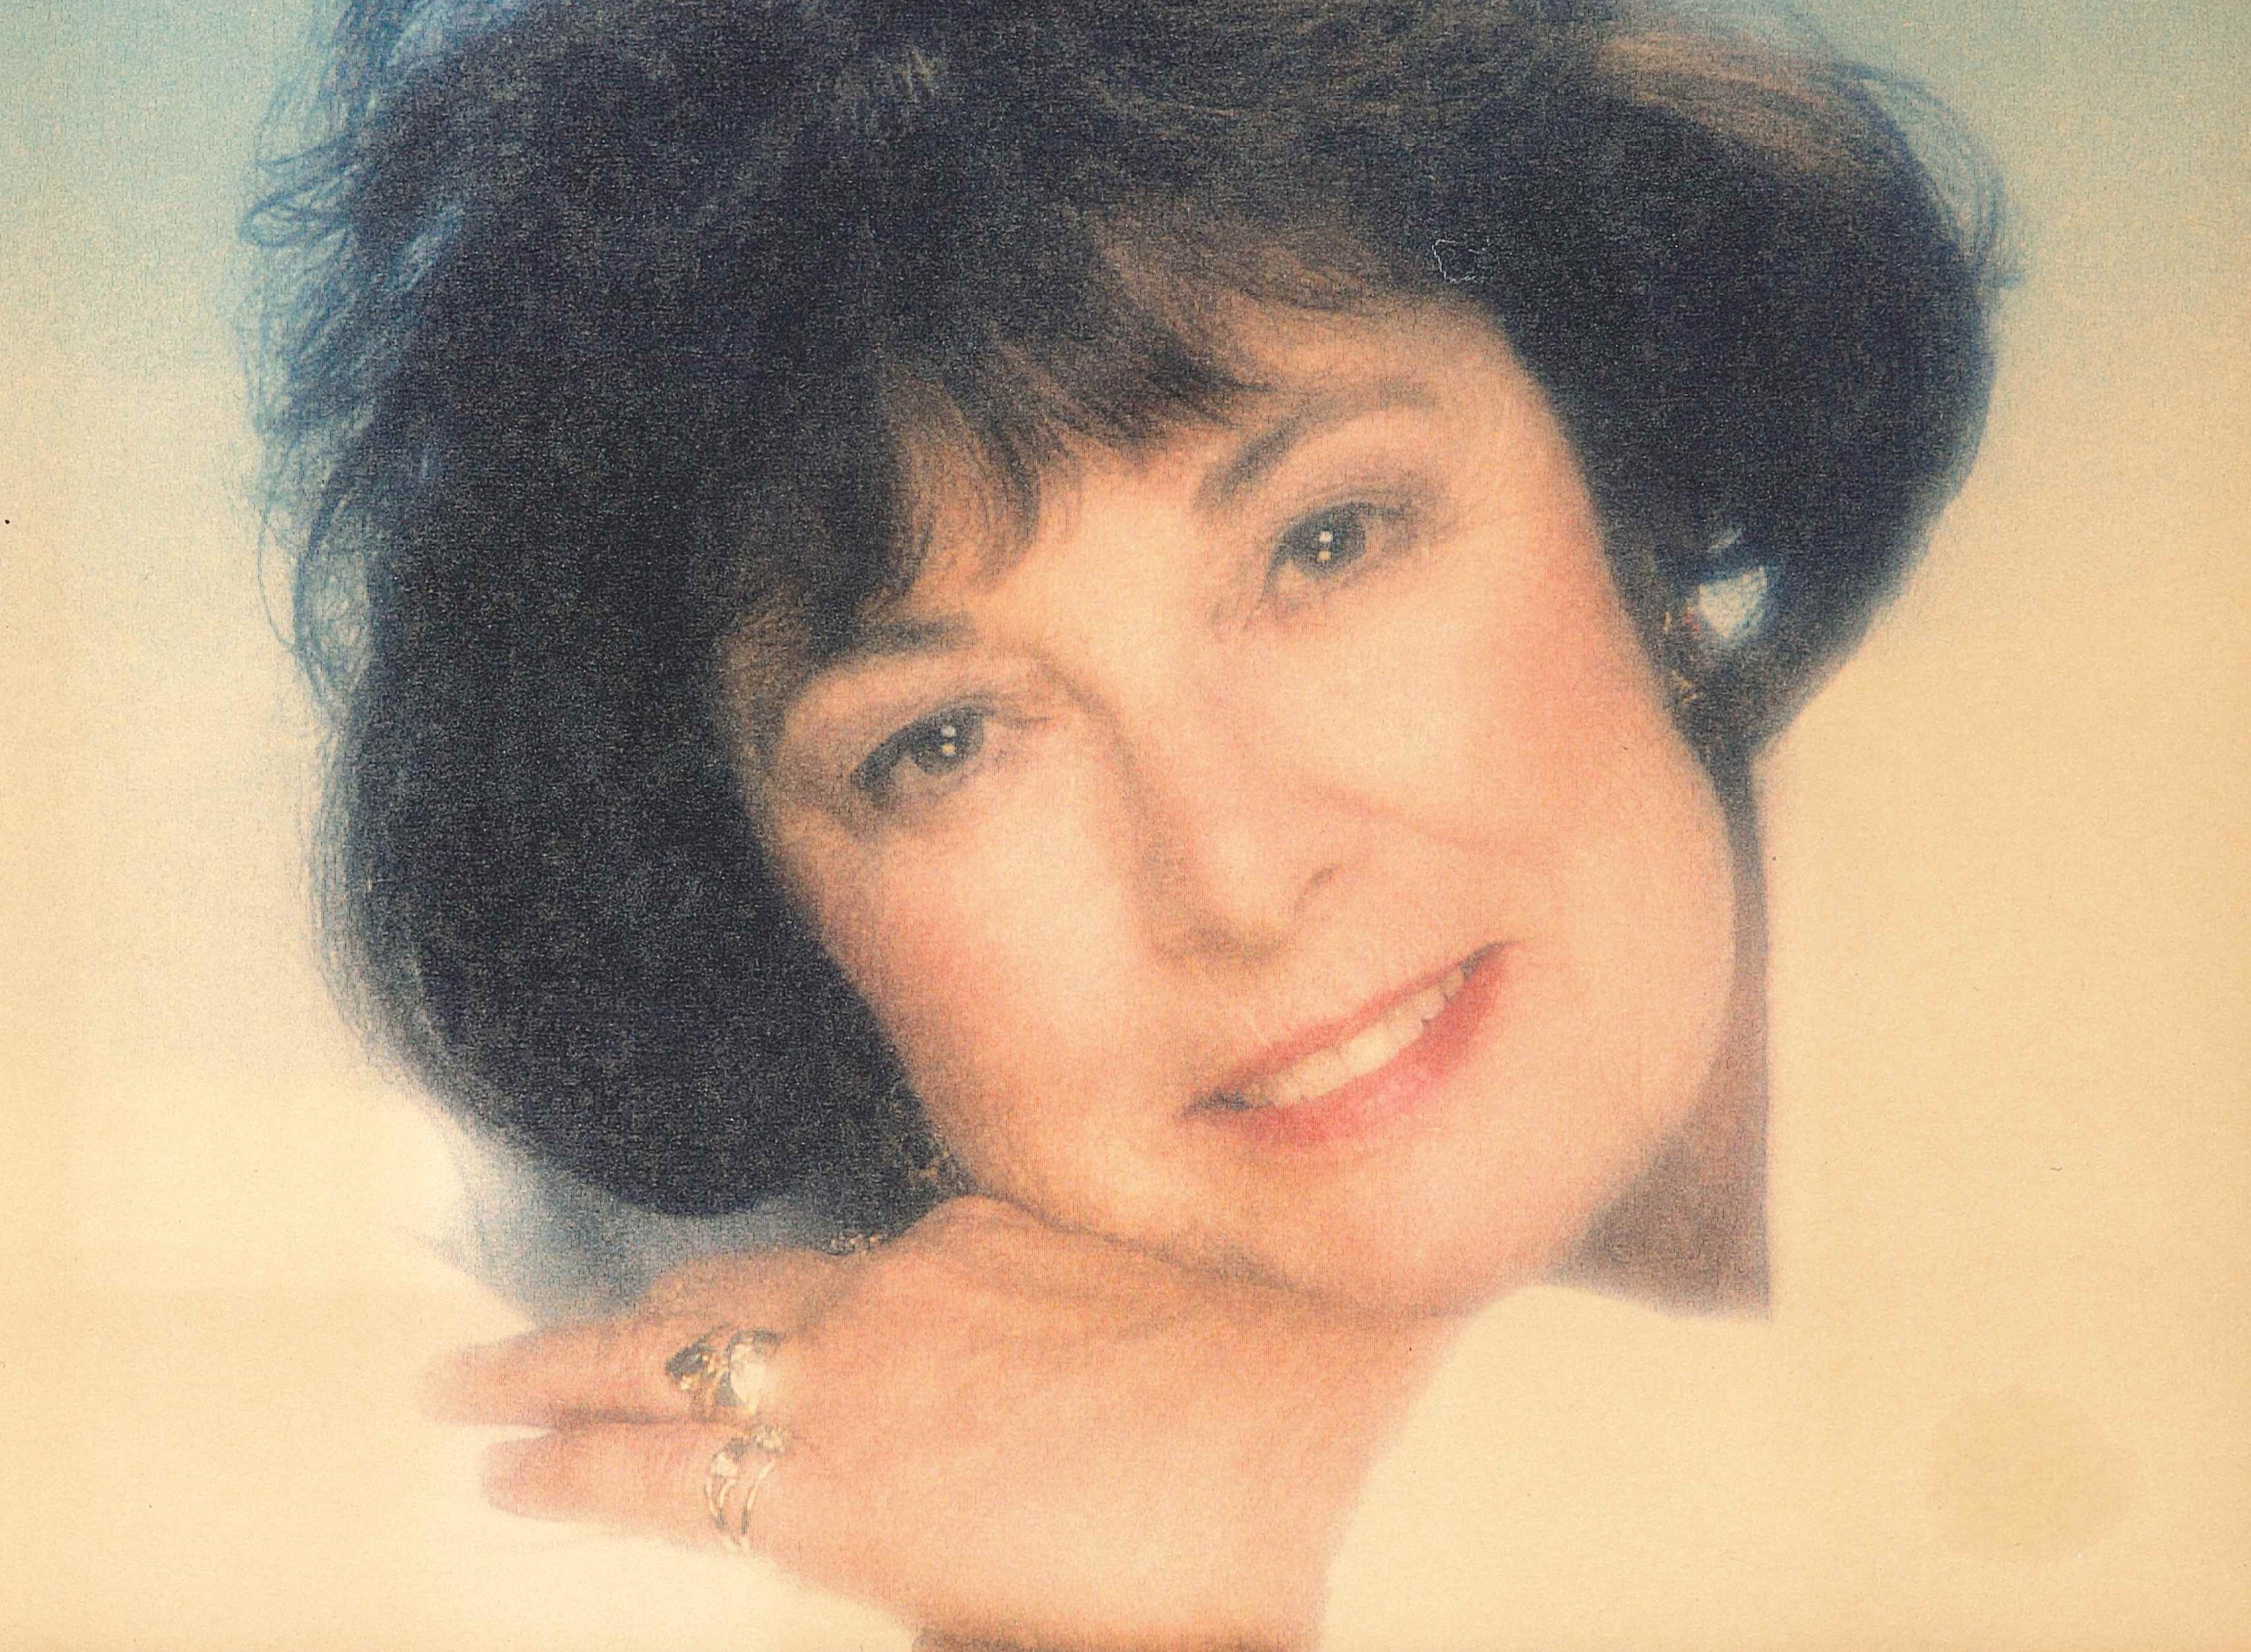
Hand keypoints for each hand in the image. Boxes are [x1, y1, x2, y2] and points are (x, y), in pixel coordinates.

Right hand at [425, 1195, 1448, 1649]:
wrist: (1321, 1387)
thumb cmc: (1198, 1555)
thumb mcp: (1041, 1647)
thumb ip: (936, 1627)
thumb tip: (889, 1589)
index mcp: (844, 1496)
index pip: (650, 1479)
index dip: (560, 1476)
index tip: (495, 1475)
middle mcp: (852, 1372)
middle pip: (652, 1362)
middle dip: (538, 1375)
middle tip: (453, 1385)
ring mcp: (909, 1279)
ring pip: (727, 1285)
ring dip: (633, 1315)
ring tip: (560, 1329)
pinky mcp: (975, 1223)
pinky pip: (831, 1248)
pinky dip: (761, 1274)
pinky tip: (747, 1286)